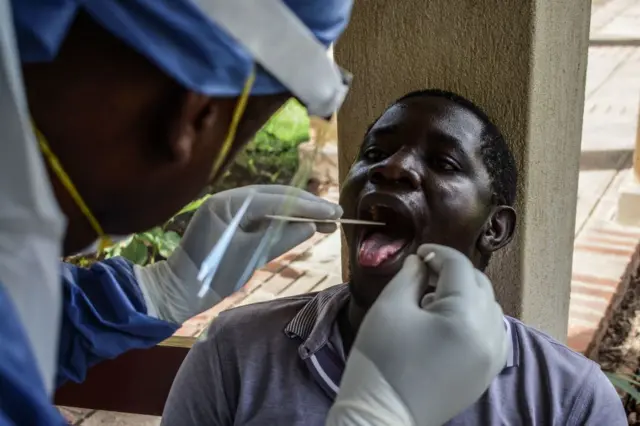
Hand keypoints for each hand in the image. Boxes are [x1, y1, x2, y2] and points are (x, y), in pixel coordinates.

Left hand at [135, 185, 341, 323]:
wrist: (179, 291)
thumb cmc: (210, 275)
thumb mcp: (249, 257)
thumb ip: (281, 238)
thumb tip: (311, 226)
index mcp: (229, 203)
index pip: (275, 199)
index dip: (307, 205)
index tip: (332, 211)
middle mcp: (230, 200)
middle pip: (276, 196)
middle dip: (307, 205)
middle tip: (336, 213)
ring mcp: (231, 209)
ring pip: (273, 205)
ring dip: (299, 212)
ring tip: (327, 220)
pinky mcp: (234, 222)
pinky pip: (265, 216)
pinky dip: (285, 221)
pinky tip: (305, 224)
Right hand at [326, 244, 506, 425]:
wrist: (382, 415)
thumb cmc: (380, 360)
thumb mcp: (390, 307)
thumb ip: (409, 276)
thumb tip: (421, 261)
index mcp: (464, 317)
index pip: (459, 267)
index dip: (438, 253)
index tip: (418, 254)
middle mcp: (489, 335)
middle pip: (479, 284)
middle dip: (453, 273)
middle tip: (424, 273)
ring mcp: (493, 357)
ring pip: (490, 307)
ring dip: (467, 294)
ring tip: (434, 300)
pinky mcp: (488, 372)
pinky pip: (493, 332)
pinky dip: (477, 318)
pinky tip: (451, 322)